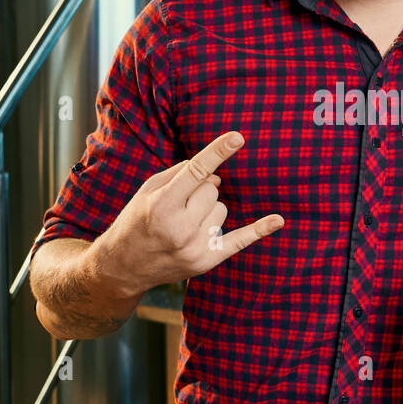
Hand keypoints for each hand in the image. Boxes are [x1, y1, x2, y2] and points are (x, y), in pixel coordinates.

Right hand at [92, 131, 284, 296]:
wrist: (123, 266)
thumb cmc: (136, 220)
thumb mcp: (148, 190)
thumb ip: (181, 174)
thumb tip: (216, 174)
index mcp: (162, 206)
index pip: (196, 172)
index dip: (217, 152)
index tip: (238, 137)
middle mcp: (180, 229)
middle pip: (213, 190)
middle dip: (200, 190)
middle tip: (180, 203)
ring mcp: (194, 247)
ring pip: (222, 209)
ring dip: (208, 209)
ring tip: (184, 222)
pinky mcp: (206, 261)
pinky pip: (240, 240)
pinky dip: (259, 229)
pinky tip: (278, 220)